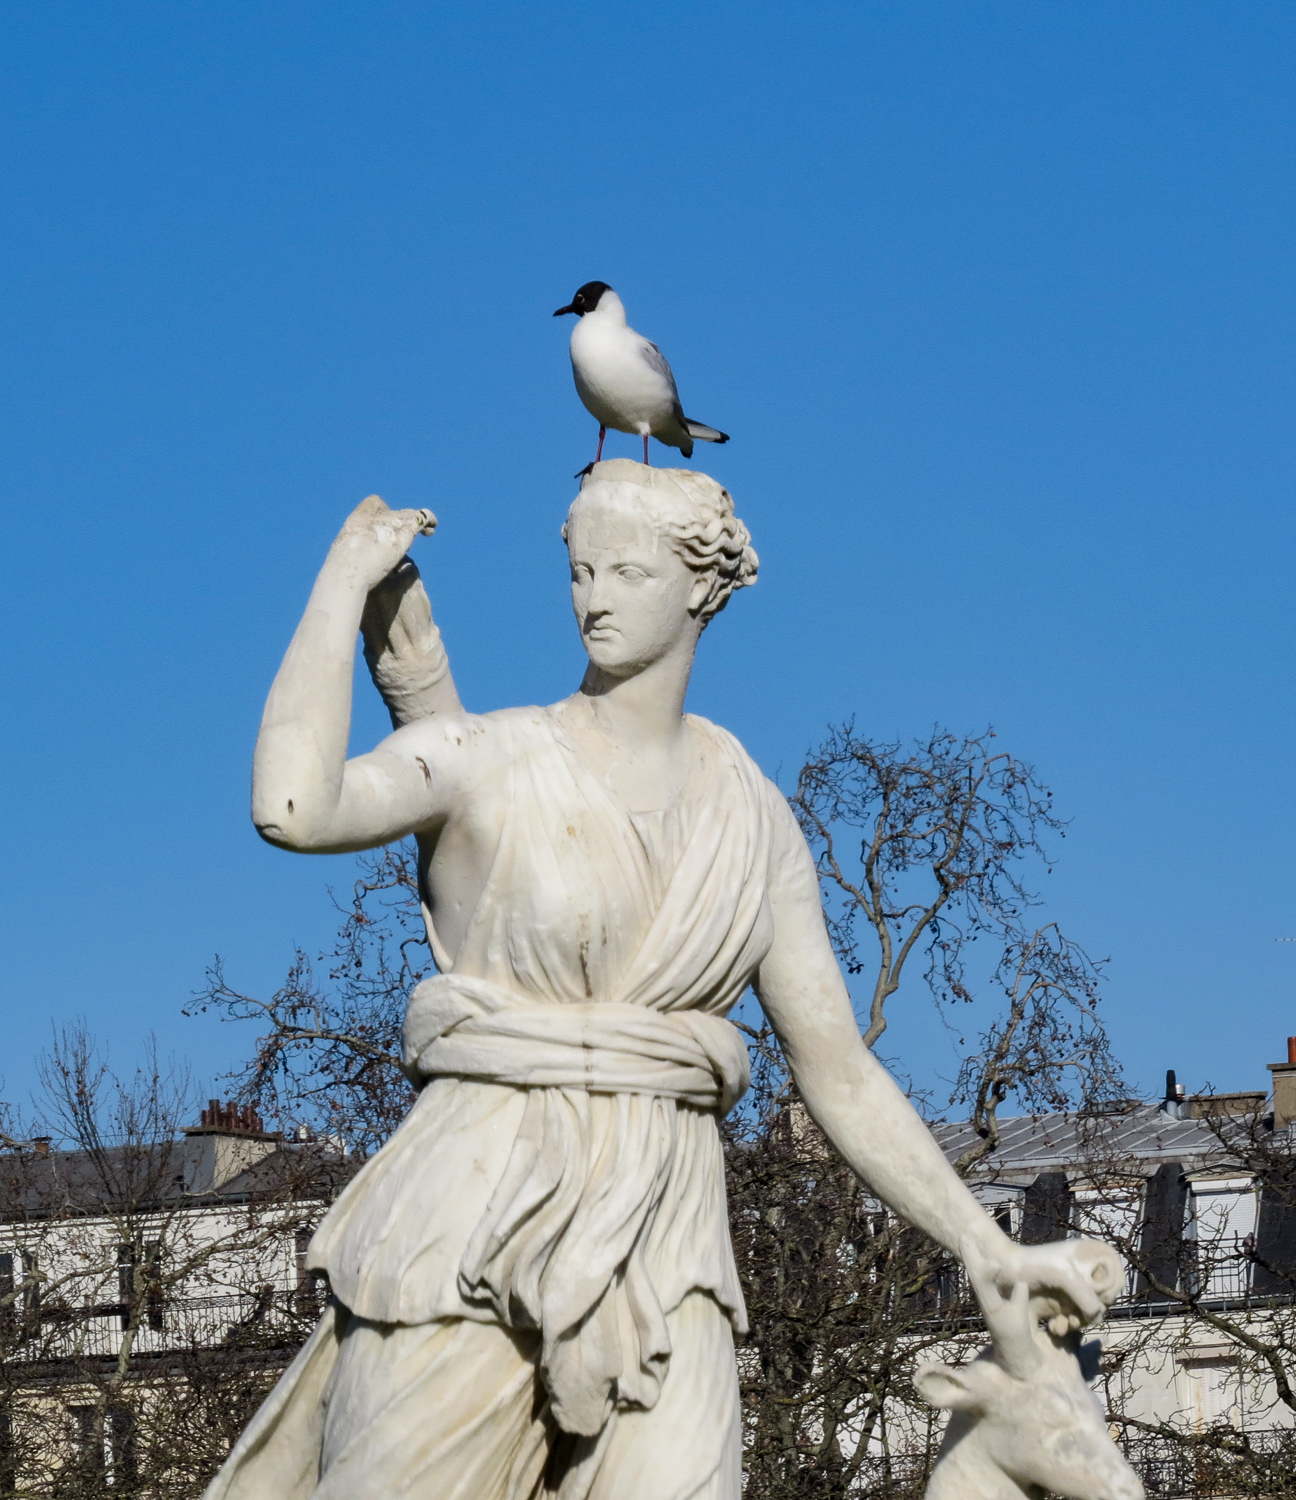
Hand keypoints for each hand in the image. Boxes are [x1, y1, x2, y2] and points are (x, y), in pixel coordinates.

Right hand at [324, 495, 437, 592]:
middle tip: (404, 536)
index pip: (373, 503)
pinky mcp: (402, 531)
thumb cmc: (342, 574)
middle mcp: (372, 516)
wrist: (347, 572)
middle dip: (400, 521)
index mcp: (355, 520)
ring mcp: (388, 522)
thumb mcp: (345, 560)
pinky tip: (431, 530)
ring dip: (415, 522)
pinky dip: (428, 520)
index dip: (382, 512)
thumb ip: (355, 556)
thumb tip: (351, 568)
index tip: (386, 526)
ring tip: (428, 531)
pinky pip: (419, 519)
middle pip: (392, 511)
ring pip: (407, 515)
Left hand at [975, 1236, 1123, 1334]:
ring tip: (1064, 1323)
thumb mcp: (1065, 1278)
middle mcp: (1087, 1269)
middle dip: (1092, 1310)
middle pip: (1107, 1299)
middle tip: (1075, 1317)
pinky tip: (1056, 1326)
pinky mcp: (1066, 1300)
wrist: (1006, 1272)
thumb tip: (1097, 1315)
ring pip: (1094, 1312)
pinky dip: (1070, 1323)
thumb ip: (1087, 1297)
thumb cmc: (1034, 1266)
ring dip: (1080, 1321)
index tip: (1092, 1294)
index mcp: (1092, 1253)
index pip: (1117, 1278)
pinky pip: (1079, 1318)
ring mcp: (1077, 1286)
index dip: (1107, 1291)